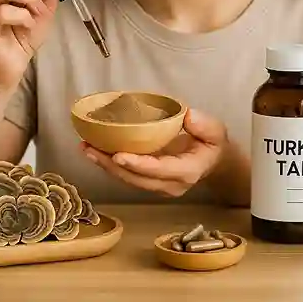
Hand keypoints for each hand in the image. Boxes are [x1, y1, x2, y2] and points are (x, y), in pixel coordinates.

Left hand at [80, 108, 227, 197]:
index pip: (159, 170)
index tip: (118, 154)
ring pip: (128, 179)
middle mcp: (170, 184)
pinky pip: (127, 176)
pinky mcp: (149, 182)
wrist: (214, 162)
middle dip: (110, 165)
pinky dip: (110, 164)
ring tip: (86, 148)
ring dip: (105, 165)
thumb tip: (187, 115)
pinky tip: (95, 152)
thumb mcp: (216, 131)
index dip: (138, 164)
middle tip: (89, 148)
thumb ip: (205, 125)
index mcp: (186, 172)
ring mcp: (158, 186)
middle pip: (136, 178)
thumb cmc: (213, 144)